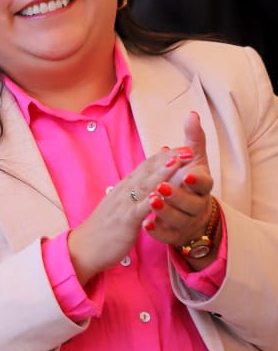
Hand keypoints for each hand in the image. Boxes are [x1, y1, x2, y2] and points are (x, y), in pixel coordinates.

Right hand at [67, 113, 210, 284]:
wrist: (83, 248)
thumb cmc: (103, 229)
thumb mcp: (118, 206)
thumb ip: (132, 194)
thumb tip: (145, 183)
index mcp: (123, 188)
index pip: (146, 166)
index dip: (164, 156)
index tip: (183, 148)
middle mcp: (123, 192)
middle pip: (147, 170)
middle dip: (168, 159)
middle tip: (188, 149)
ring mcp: (123, 206)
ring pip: (144, 185)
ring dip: (162, 173)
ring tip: (177, 162)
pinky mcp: (125, 221)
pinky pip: (139, 209)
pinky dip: (151, 200)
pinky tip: (162, 193)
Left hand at [140, 113, 218, 265]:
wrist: (190, 215)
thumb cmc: (189, 182)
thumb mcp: (194, 161)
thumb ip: (193, 140)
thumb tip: (192, 114)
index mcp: (202, 187)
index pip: (205, 184)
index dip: (196, 180)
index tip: (185, 175)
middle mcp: (197, 205)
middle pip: (190, 203)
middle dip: (176, 195)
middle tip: (161, 188)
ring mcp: (185, 221)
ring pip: (178, 219)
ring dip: (164, 210)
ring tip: (151, 201)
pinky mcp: (174, 234)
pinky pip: (167, 235)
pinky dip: (157, 230)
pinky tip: (146, 224)